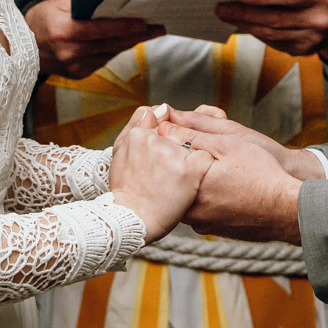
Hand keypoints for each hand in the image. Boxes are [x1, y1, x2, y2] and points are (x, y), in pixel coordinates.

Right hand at [26, 0, 160, 79]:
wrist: (21, 48)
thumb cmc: (40, 20)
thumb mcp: (57, 4)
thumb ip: (83, 3)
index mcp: (63, 32)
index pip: (100, 30)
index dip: (124, 26)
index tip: (144, 22)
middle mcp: (70, 53)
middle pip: (111, 43)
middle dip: (137, 35)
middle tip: (158, 26)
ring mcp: (74, 66)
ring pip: (110, 53)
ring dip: (131, 42)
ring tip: (150, 31)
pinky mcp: (79, 74)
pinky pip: (104, 59)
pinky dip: (116, 49)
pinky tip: (128, 40)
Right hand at [108, 122, 212, 240]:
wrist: (133, 219)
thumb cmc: (126, 188)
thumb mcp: (121, 150)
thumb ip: (137, 124)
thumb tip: (158, 108)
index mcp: (139, 134)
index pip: (163, 119)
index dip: (167, 134)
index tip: (163, 151)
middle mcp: (156, 140)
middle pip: (179, 133)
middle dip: (179, 146)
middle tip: (167, 169)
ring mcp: (174, 154)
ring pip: (193, 145)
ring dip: (189, 159)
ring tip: (175, 179)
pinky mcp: (190, 169)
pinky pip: (205, 159)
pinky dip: (201, 170)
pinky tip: (189, 182)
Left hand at [152, 112, 305, 242]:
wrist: (288, 210)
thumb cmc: (261, 174)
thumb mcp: (227, 144)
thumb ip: (191, 135)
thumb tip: (163, 128)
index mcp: (190, 187)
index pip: (166, 166)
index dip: (171, 149)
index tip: (181, 142)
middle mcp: (191, 211)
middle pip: (174, 184)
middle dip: (182, 169)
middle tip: (201, 156)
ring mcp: (203, 225)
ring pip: (187, 198)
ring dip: (194, 185)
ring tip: (214, 171)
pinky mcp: (216, 231)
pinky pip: (202, 211)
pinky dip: (208, 199)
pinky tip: (224, 188)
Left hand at [213, 0, 327, 58]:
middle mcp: (319, 20)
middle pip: (276, 19)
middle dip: (245, 14)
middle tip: (222, 7)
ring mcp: (312, 39)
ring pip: (272, 33)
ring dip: (246, 25)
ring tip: (227, 15)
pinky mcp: (305, 51)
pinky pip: (275, 42)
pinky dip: (257, 32)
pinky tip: (244, 24)